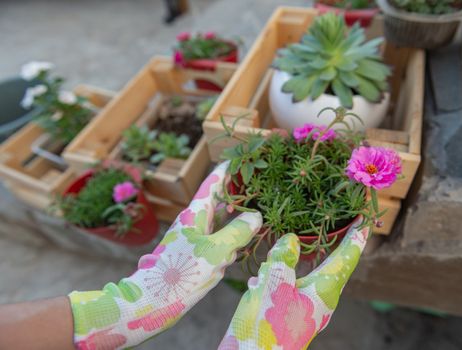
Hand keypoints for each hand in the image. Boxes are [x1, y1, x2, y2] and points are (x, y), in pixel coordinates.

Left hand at [69, 162, 261, 348]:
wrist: (151, 303)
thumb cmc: (181, 274)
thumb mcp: (215, 251)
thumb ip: (238, 231)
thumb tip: (255, 216)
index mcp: (196, 214)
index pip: (213, 183)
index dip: (228, 170)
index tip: (242, 158)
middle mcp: (194, 222)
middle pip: (219, 201)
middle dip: (238, 196)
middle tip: (259, 189)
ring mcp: (193, 239)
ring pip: (219, 223)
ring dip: (235, 220)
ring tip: (256, 215)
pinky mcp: (194, 256)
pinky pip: (216, 241)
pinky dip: (229, 241)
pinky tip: (239, 247)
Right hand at [218, 216, 368, 349]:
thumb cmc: (267, 326)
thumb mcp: (273, 284)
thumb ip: (283, 258)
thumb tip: (291, 240)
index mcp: (324, 290)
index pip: (346, 256)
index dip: (356, 235)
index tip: (365, 217)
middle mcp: (321, 300)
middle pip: (333, 264)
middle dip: (337, 243)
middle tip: (344, 223)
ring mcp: (306, 309)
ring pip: (309, 276)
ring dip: (303, 259)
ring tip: (300, 243)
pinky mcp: (290, 316)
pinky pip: (289, 288)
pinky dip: (279, 276)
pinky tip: (260, 278)